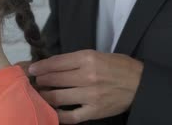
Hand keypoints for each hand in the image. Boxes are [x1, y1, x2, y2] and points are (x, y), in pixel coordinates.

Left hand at [28, 50, 143, 123]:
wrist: (140, 84)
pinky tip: (53, 111)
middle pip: (54, 79)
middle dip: (40, 81)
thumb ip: (77, 60)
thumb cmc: (119, 66)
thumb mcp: (98, 55)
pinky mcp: (94, 111)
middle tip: (35, 82)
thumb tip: (53, 65)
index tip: (32, 69)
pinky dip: (58, 114)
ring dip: (45, 96)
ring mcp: (90, 95)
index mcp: (88, 58)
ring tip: (40, 95)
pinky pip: (70, 116)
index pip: (56, 62)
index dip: (41, 66)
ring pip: (57, 97)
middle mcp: (87, 76)